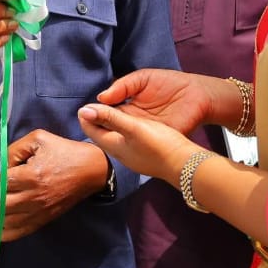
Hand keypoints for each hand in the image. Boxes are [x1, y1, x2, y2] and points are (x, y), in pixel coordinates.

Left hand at [0, 130, 106, 241]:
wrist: (91, 170)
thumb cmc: (64, 151)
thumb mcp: (38, 139)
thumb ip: (15, 149)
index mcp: (32, 176)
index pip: (0, 182)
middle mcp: (34, 198)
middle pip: (0, 204)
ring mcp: (39, 211)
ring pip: (7, 221)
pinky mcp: (44, 219)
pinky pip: (21, 232)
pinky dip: (4, 236)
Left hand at [78, 102, 196, 186]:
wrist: (185, 164)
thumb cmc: (159, 145)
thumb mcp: (133, 127)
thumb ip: (109, 117)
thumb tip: (83, 110)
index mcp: (114, 146)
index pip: (90, 130)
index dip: (86, 115)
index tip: (84, 103)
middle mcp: (120, 154)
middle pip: (101, 135)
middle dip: (96, 120)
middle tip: (93, 106)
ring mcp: (132, 157)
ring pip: (114, 138)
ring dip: (109, 124)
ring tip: (109, 111)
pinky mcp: (144, 156)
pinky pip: (126, 140)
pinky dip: (122, 130)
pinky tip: (129, 125)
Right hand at [95, 69, 225, 134]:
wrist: (198, 93)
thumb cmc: (171, 82)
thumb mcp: (142, 78)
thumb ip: (123, 86)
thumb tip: (101, 97)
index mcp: (129, 106)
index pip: (108, 113)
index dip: (96, 114)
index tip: (83, 115)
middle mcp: (134, 121)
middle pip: (112, 127)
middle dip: (99, 126)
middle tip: (84, 125)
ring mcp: (145, 131)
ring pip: (124, 137)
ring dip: (111, 137)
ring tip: (96, 134)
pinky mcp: (156, 139)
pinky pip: (141, 143)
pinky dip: (131, 142)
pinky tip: (120, 140)